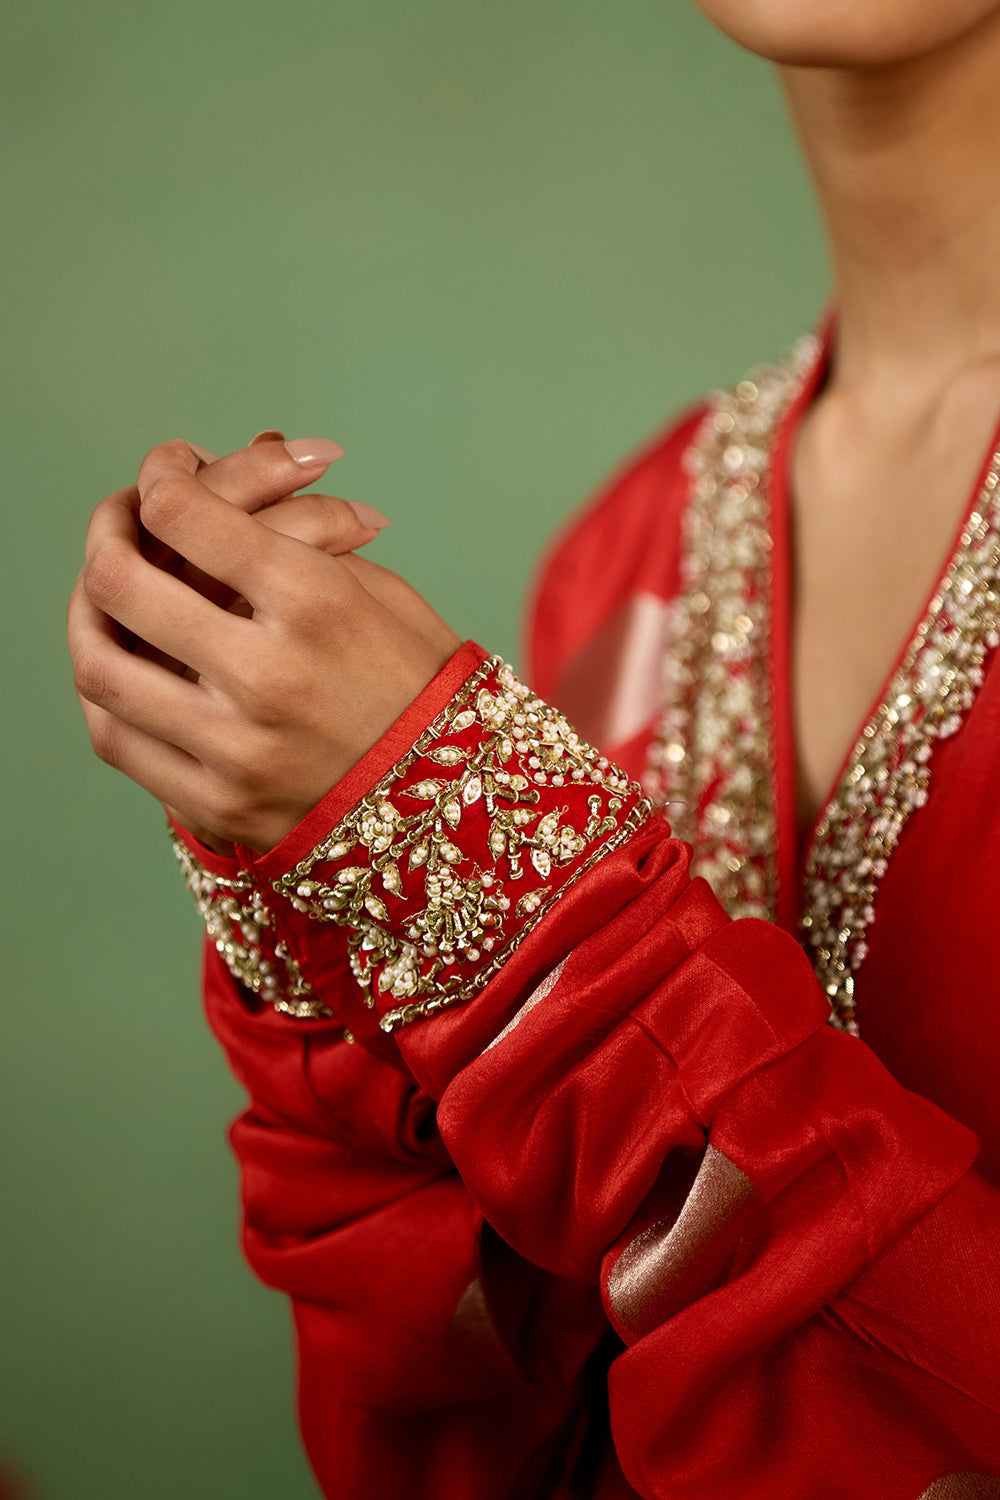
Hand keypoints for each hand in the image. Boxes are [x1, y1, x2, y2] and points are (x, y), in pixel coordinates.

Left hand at [68, 437, 460, 852]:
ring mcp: (237, 749)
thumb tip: (201, 491)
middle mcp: (268, 674)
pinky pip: (118, 741)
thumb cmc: (424, 685)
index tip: (166, 474)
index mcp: (319, 604)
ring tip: (102, 594)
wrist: (464, 808)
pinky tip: (122, 666)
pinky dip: (105, 694)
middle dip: (107, 533)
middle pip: (121, 583)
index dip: (160, 477)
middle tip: (120, 522)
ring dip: (85, 615)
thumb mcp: (381, 593)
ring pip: (100, 667)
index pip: (186, 515)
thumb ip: (291, 543)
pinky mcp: (219, 805)